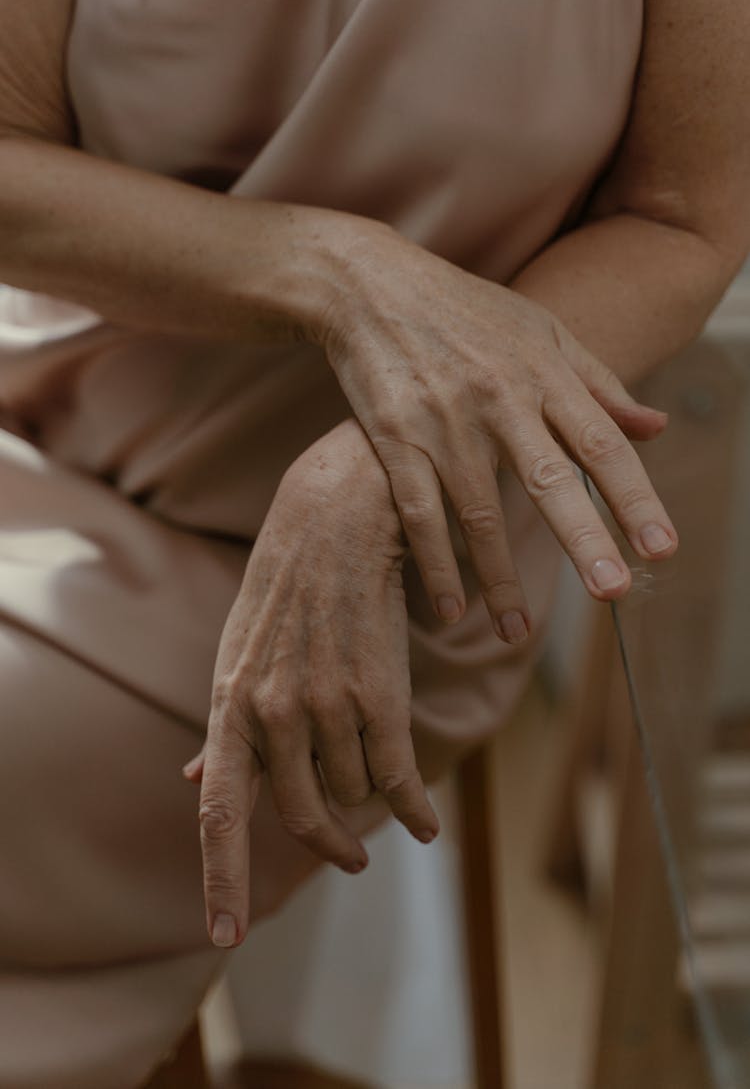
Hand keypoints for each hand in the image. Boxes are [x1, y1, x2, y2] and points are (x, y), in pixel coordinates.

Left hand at [186, 420, 438, 947]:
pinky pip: (400, 778)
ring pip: (355, 790)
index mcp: (229, 705)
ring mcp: (327, 704)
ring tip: (382, 772)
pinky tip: (427, 824)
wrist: (338, 521)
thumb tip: (191, 786)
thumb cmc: (284, 590)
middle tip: (351, 857)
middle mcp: (272, 713)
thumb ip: (224, 729)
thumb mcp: (239, 655)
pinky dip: (416, 810)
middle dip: (329, 845)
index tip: (224, 936)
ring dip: (369, 794)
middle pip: (302, 815)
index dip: (221, 880)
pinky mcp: (381, 693)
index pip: (218, 814)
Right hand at [314, 218, 676, 640]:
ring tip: (517, 631)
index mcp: (544, 371)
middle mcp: (499, 398)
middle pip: (550, 479)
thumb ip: (599, 383)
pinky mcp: (394, 439)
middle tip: (614, 594)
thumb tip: (656, 427)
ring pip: (478, 512)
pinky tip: (450, 608)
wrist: (371, 287)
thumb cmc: (467, 312)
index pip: (602, 443)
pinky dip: (434, 563)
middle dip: (585, 540)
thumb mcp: (541, 331)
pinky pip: (418, 512)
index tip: (663, 549)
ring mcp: (444, 421)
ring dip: (499, 577)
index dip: (635, 497)